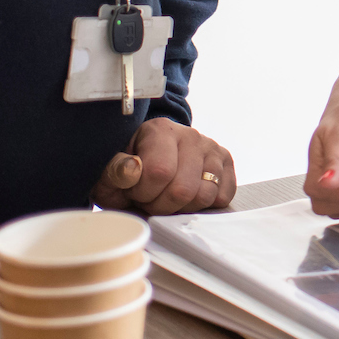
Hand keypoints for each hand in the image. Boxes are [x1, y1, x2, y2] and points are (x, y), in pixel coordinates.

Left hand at [93, 118, 236, 214]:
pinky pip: (223, 196)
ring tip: (168, 197)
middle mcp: (191, 135)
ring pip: (205, 195)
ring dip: (183, 207)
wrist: (151, 165)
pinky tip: (187, 197)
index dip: (143, 192)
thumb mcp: (112, 173)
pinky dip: (204, 205)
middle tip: (150, 198)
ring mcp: (212, 148)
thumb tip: (131, 170)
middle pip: (183, 190)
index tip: (133, 190)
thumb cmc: (131, 173)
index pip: (159, 172)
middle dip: (162, 205)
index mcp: (161, 130)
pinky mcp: (226, 163)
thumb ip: (116, 172)